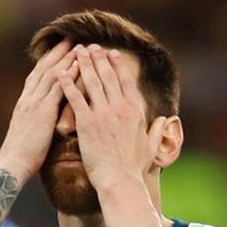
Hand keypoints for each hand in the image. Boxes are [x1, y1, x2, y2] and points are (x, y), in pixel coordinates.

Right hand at [0, 39, 79, 185]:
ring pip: (51, 74)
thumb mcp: (29, 130)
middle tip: (71, 38)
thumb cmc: (22, 154)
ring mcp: (34, 103)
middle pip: (44, 68)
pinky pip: (58, 89)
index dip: (49, 60)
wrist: (12, 163)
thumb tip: (47, 116)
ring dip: (66, 58)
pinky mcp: (42, 111)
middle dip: (58, 52)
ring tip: (79, 45)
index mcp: (25, 102)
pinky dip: (68, 75)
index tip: (60, 49)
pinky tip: (79, 66)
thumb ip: (37, 118)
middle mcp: (28, 98)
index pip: (37, 75)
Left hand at [58, 44, 166, 191]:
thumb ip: (157, 131)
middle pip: (108, 76)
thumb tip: (165, 120)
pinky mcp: (86, 124)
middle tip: (91, 46)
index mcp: (135, 111)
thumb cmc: (134, 168)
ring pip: (92, 82)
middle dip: (99, 58)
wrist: (119, 180)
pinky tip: (61, 73)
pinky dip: (68, 84)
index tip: (112, 53)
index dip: (117, 65)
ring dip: (84, 64)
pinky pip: (75, 98)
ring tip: (77, 52)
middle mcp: (120, 108)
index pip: (126, 81)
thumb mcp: (151, 147)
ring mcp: (103, 114)